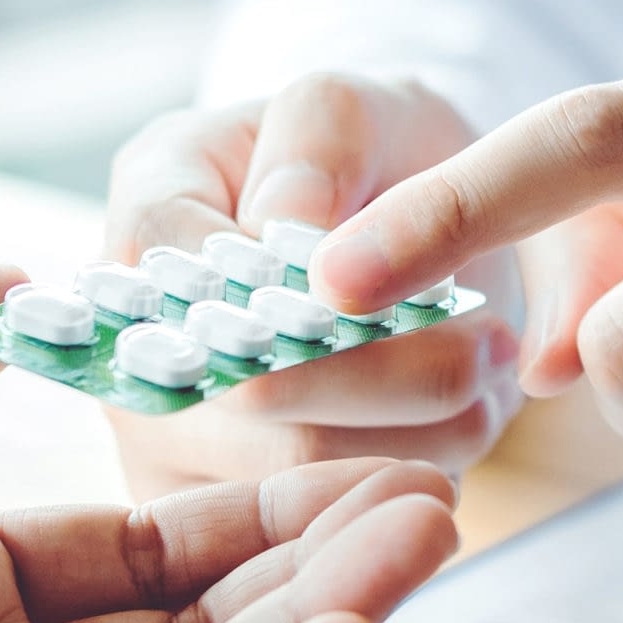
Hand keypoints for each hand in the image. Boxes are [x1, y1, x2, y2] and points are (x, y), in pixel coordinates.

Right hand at [103, 74, 522, 495]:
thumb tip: (284, 227)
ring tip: (486, 376)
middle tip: (485, 346)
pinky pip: (332, 518)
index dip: (285, 286)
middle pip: (250, 395)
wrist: (402, 230)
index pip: (180, 262)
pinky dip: (416, 473)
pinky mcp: (240, 510)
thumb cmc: (368, 156)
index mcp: (146, 219)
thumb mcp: (353, 105)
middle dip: (381, 374)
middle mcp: (136, 343)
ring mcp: (179, 442)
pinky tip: (461, 426)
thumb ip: (317, 140)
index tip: (383, 286)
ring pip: (304, 470)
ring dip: (418, 429)